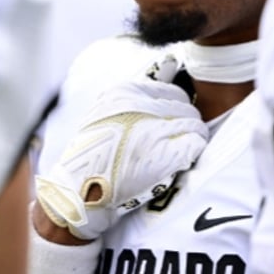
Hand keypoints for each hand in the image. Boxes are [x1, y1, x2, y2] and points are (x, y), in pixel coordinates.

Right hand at [34, 58, 206, 239]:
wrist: (78, 191)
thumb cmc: (91, 157)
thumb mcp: (104, 113)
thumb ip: (132, 100)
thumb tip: (166, 81)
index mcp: (126, 93)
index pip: (173, 93)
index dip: (175, 111)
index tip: (171, 125)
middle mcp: (141, 106)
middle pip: (187, 109)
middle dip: (186, 125)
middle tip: (178, 142)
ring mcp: (155, 129)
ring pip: (195, 125)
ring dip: (192, 140)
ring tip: (179, 154)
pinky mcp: (166, 154)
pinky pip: (196, 144)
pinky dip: (193, 153)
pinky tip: (180, 163)